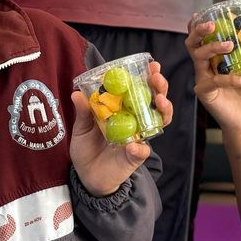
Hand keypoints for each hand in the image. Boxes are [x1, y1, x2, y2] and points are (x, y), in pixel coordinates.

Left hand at [69, 61, 173, 196]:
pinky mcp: (136, 155)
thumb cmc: (86, 147)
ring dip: (163, 110)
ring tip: (160, 102)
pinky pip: (142, 150)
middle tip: (157, 78)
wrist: (86, 175)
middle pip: (155, 101)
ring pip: (159, 121)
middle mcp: (136, 120)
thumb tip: (77, 93)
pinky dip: (140, 148)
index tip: (151, 65)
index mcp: (124, 108)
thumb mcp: (81, 128)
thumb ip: (83, 112)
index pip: (140, 89)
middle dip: (160, 87)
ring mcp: (139, 136)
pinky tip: (134, 145)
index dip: (148, 76)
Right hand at [185, 18, 240, 138]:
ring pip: (198, 57)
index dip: (196, 26)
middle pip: (192, 44)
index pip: (200, 39)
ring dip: (212, 48)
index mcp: (212, 58)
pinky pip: (214, 80)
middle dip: (199, 32)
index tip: (200, 14)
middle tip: (212, 25)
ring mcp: (202, 78)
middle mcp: (203, 66)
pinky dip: (230, 78)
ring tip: (230, 45)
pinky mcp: (204, 92)